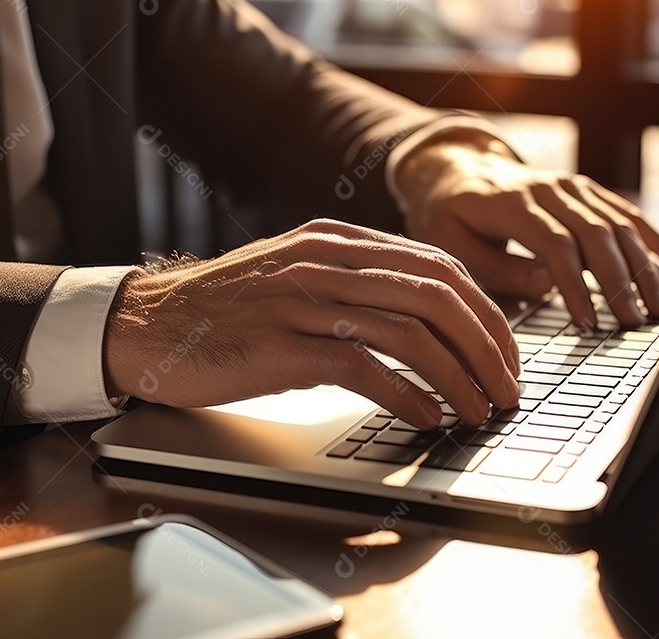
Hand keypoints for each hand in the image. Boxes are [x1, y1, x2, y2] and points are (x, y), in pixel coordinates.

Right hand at [104, 219, 520, 427]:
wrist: (149, 323)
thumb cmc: (226, 309)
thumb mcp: (296, 277)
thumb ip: (353, 285)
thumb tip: (424, 325)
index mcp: (336, 240)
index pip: (437, 266)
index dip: (484, 312)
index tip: (504, 353)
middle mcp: (326, 261)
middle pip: (436, 294)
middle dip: (487, 345)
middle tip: (508, 387)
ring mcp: (302, 301)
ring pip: (410, 331)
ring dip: (458, 377)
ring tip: (479, 411)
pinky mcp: (281, 346)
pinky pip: (364, 367)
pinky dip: (407, 395)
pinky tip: (424, 417)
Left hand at [395, 140, 658, 328]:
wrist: (455, 168)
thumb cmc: (448, 214)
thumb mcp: (451, 243)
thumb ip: (497, 266)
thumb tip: (548, 284)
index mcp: (511, 202)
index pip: (554, 244)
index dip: (575, 285)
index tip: (588, 323)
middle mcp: (549, 188)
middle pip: (596, 233)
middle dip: (620, 281)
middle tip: (636, 322)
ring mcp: (573, 186)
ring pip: (620, 225)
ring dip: (646, 267)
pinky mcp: (589, 191)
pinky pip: (631, 217)